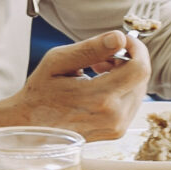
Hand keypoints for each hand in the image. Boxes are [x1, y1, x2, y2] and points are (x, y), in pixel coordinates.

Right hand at [0, 31, 151, 138]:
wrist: (29, 126)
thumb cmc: (40, 92)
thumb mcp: (57, 62)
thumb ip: (90, 49)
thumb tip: (119, 37)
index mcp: (99, 97)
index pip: (140, 68)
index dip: (137, 49)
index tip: (123, 41)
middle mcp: (113, 115)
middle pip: (141, 77)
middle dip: (128, 60)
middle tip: (102, 56)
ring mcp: (117, 126)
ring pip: (138, 89)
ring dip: (125, 75)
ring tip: (98, 71)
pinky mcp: (117, 131)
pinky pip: (131, 102)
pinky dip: (121, 89)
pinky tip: (100, 86)